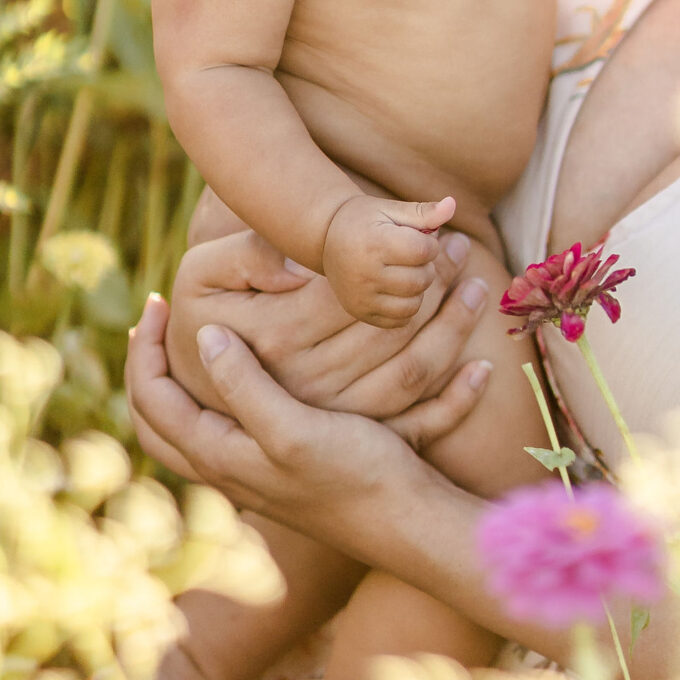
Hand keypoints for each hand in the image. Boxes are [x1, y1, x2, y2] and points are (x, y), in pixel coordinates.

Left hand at [128, 291, 490, 525]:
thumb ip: (244, 386)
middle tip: (155, 319)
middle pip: (156, 419)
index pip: (152, 398)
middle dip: (147, 366)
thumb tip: (204, 336)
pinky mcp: (277, 470)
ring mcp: (250, 473)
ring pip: (186, 428)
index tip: (159, 299)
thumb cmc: (355, 474)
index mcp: (217, 455)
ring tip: (186, 340)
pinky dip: (211, 396)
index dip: (145, 346)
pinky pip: (220, 430)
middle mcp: (225, 469)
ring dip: (175, 382)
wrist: (405, 521)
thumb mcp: (293, 429)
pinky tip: (240, 370)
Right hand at [164, 218, 492, 418]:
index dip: (393, 262)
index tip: (426, 234)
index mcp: (275, 347)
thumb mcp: (201, 278)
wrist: (201, 405)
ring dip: (452, 329)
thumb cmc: (197, 321)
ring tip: (476, 284)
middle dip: (432, 286)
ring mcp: (338, 422)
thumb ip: (244, 257)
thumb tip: (302, 261)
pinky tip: (483, 368)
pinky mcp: (358, 445)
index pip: (351, 298)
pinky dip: (457, 401)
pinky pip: (420, 428)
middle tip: (458, 247)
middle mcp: (310, 390)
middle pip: (388, 333)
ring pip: (412, 375)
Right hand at [322, 192, 454, 326]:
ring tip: (404, 272)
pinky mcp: (360, 312)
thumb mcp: (392, 209)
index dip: (430, 244)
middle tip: (411, 255)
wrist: (326, 238)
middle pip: (421, 279)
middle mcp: (364, 273)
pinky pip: (400, 320)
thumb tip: (452, 205)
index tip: (419, 237)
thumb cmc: (365, 220)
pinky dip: (406, 306)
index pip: (423, 251)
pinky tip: (396, 289)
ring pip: (414, 304)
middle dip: (425, 266)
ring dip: (418, 288)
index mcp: (374, 243)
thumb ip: (424, 212)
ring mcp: (361, 297)